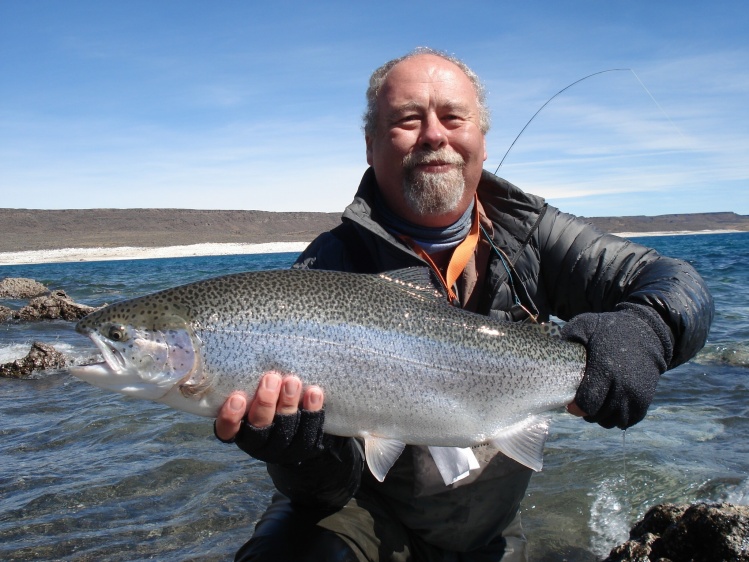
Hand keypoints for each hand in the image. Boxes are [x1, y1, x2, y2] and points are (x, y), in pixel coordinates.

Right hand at [214, 372, 325, 464]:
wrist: (298, 423)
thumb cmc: (268, 395)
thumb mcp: (253, 390)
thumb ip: (248, 379)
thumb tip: (243, 345)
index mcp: (239, 430)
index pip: (227, 430)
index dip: (231, 417)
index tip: (238, 397)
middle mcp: (258, 442)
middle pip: (260, 426)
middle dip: (265, 402)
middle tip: (271, 378)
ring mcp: (282, 446)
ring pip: (285, 430)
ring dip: (288, 404)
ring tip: (293, 381)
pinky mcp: (304, 445)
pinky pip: (309, 431)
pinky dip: (312, 411)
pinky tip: (314, 393)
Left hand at [561, 303, 673, 429]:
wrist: (647, 332)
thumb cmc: (609, 329)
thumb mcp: (585, 325)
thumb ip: (568, 337)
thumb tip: (550, 348)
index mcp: (605, 369)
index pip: (587, 403)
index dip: (575, 406)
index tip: (571, 401)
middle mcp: (622, 386)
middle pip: (598, 415)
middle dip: (586, 411)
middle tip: (583, 401)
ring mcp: (636, 395)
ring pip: (612, 421)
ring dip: (601, 416)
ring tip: (596, 403)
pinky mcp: (645, 400)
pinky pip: (628, 420)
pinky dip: (617, 417)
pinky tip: (610, 405)